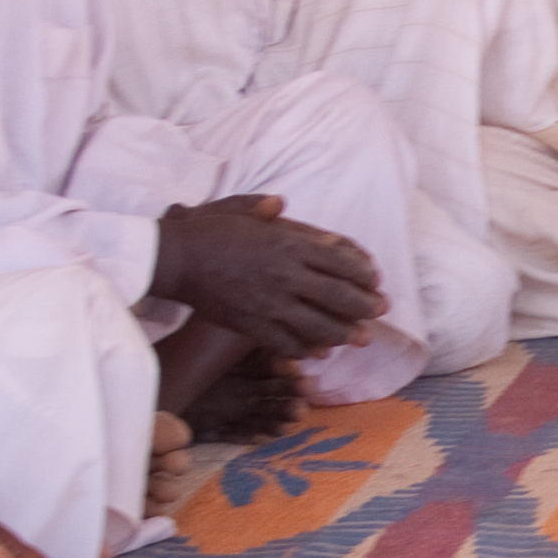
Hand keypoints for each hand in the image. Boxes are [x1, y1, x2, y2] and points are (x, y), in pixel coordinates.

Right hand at [153, 193, 385, 358]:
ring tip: (359, 337)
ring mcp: (271, 304)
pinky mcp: (253, 325)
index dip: (364, 274)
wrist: (177, 259)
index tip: (376, 281)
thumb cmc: (209, 231)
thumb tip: (284, 205)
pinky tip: (319, 353)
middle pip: (338, 296)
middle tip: (380, 311)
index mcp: (288, 245)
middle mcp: (286, 276)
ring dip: (344, 333)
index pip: (340, 262)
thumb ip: (267, 208)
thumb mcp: (241, 209)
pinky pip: (288, 343)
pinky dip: (307, 350)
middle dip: (365, 306)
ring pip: (319, 325)